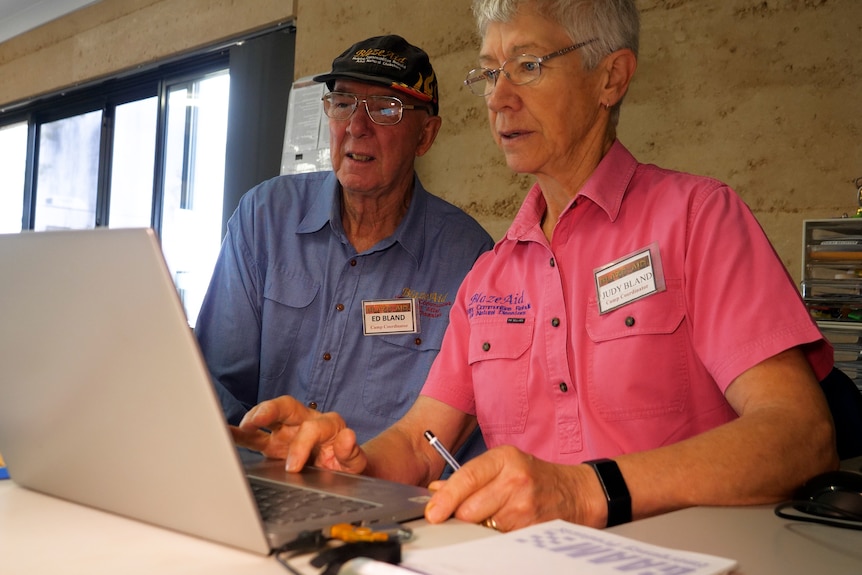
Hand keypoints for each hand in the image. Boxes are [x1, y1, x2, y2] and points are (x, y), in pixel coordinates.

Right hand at [230, 396, 367, 472]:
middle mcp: (305, 420)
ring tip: (239, 428)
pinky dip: (240, 434)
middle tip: (254, 423)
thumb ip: (351, 450)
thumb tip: (347, 436)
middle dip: (269, 411)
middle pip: (286, 406)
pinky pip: (255, 436)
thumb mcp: (356, 460)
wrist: (342, 469)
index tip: (292, 467)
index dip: (300, 446)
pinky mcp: (274, 443)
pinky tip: (225, 434)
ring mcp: (288, 430)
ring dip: (253, 419)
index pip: (311, 428)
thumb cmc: (347, 462)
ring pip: (269, 416)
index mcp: (327, 424)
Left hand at [423, 445, 603, 530]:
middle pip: (470, 509)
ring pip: (484, 527)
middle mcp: (515, 480)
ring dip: (481, 527)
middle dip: (462, 516)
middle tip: (466, 515)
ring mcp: (525, 506)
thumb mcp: (503, 466)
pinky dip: (496, 536)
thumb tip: (435, 491)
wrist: (575, 493)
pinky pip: (500, 538)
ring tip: (494, 516)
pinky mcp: (532, 529)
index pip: (467, 478)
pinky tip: (505, 526)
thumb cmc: (535, 477)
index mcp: (504, 458)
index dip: (446, 499)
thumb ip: (469, 477)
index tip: (432, 514)